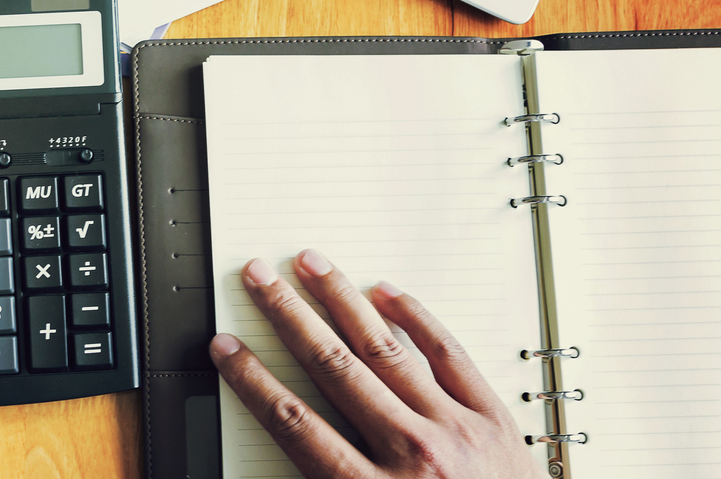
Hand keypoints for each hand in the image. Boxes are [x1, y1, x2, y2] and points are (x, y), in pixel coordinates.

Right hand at [209, 250, 543, 478]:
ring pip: (385, 350)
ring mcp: (453, 431)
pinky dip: (417, 320)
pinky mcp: (492, 420)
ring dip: (342, 301)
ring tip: (313, 265)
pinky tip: (387, 293)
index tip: (228, 348)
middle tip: (260, 278)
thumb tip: (281, 450)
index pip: (293, 422)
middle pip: (333, 369)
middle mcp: (408, 455)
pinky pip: (449, 355)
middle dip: (288, 317)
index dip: (253, 380)